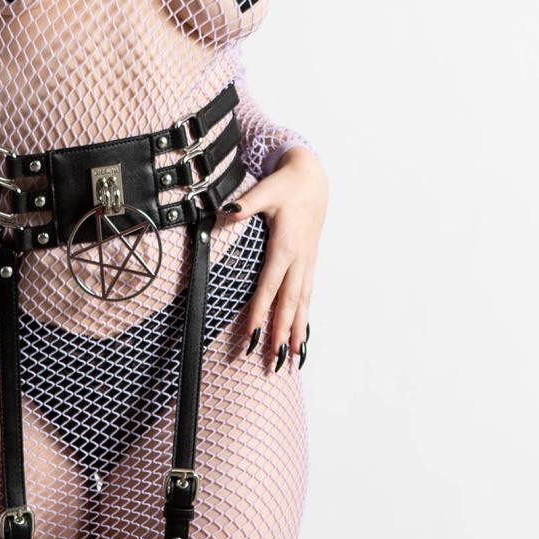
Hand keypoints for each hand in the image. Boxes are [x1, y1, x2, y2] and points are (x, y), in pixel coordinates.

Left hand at [222, 146, 327, 370]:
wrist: (313, 179)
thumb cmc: (287, 185)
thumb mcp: (265, 190)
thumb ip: (246, 203)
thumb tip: (226, 211)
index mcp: (286, 245)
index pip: (270, 285)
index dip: (261, 310)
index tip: (253, 333)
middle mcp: (299, 259)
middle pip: (289, 302)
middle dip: (280, 332)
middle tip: (273, 359)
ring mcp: (307, 262)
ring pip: (302, 302)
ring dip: (297, 331)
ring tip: (293, 357)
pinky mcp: (310, 262)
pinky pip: (308, 294)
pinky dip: (305, 317)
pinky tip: (302, 334)